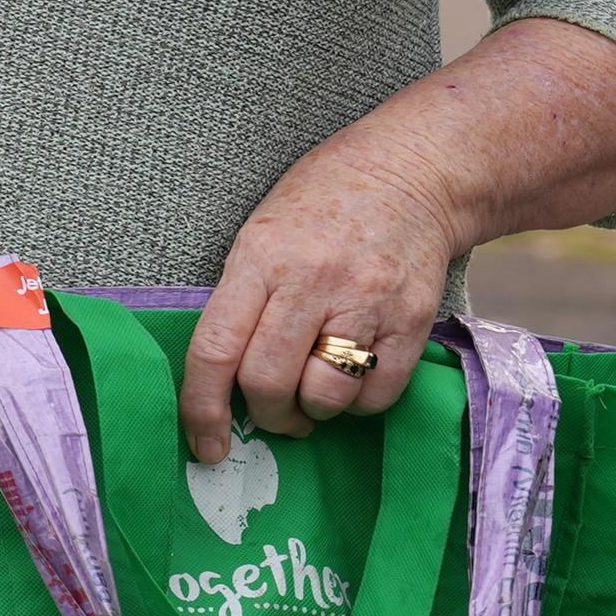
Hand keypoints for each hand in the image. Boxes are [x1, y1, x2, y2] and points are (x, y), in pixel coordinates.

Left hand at [181, 141, 462, 462]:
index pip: (215, 349)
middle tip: (272, 411)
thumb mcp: (261, 234)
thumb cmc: (323, 204)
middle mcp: (312, 281)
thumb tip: (219, 382)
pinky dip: (359, 403)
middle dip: (265, 415)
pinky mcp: (412, 320)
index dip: (202, 408)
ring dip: (313, 410)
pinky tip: (354, 374)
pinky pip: (376, 395)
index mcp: (261, 258)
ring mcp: (366, 302)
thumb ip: (241, 300)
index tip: (206, 443)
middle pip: (268, 383)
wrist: (413, 172)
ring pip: (324, 397)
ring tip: (315, 385)